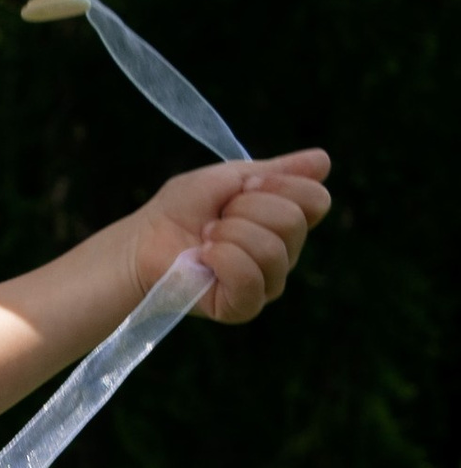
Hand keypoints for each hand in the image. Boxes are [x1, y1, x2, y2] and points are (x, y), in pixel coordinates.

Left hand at [129, 150, 330, 323]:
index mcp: (286, 222)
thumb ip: (278, 171)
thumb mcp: (231, 177)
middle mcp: (285, 254)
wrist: (144, 240)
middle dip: (246, 208)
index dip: (278, 185)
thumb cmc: (182, 209)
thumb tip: (324, 160)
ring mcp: (267, 283)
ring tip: (205, 238)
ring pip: (273, 250)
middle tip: (217, 217)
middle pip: (294, 222)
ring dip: (230, 234)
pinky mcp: (243, 307)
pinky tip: (203, 258)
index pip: (316, 200)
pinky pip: (250, 279)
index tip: (243, 186)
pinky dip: (222, 259)